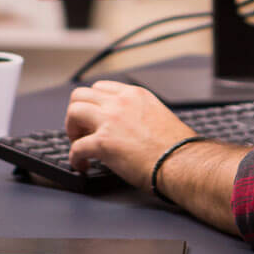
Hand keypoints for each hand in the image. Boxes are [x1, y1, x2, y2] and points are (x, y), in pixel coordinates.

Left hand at [64, 81, 194, 190]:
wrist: (182, 162)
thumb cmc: (177, 147)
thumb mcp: (158, 115)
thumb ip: (139, 114)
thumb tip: (129, 127)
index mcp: (135, 95)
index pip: (101, 88)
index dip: (93, 104)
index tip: (92, 118)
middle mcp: (121, 102)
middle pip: (80, 95)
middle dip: (77, 114)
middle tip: (81, 131)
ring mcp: (111, 120)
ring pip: (73, 112)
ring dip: (71, 130)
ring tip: (78, 144)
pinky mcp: (103, 142)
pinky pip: (76, 147)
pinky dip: (75, 158)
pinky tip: (82, 165)